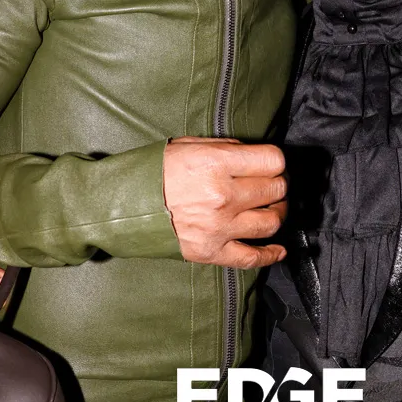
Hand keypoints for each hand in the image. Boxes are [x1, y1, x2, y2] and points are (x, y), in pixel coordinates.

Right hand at [163, 137, 286, 269]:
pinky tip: (278, 249)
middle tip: (271, 184)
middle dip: (278, 184)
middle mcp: (223, 195)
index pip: (273, 161)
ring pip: (271, 222)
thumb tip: (254, 156)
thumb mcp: (190, 144)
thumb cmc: (156, 171)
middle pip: (276, 189)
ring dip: (276, 213)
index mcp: (217, 163)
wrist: (123, 204)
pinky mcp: (211, 252)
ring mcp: (219, 227)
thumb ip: (227, 148)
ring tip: (271, 208)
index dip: (276, 161)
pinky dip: (270, 254)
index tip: (271, 164)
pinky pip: (251, 257)